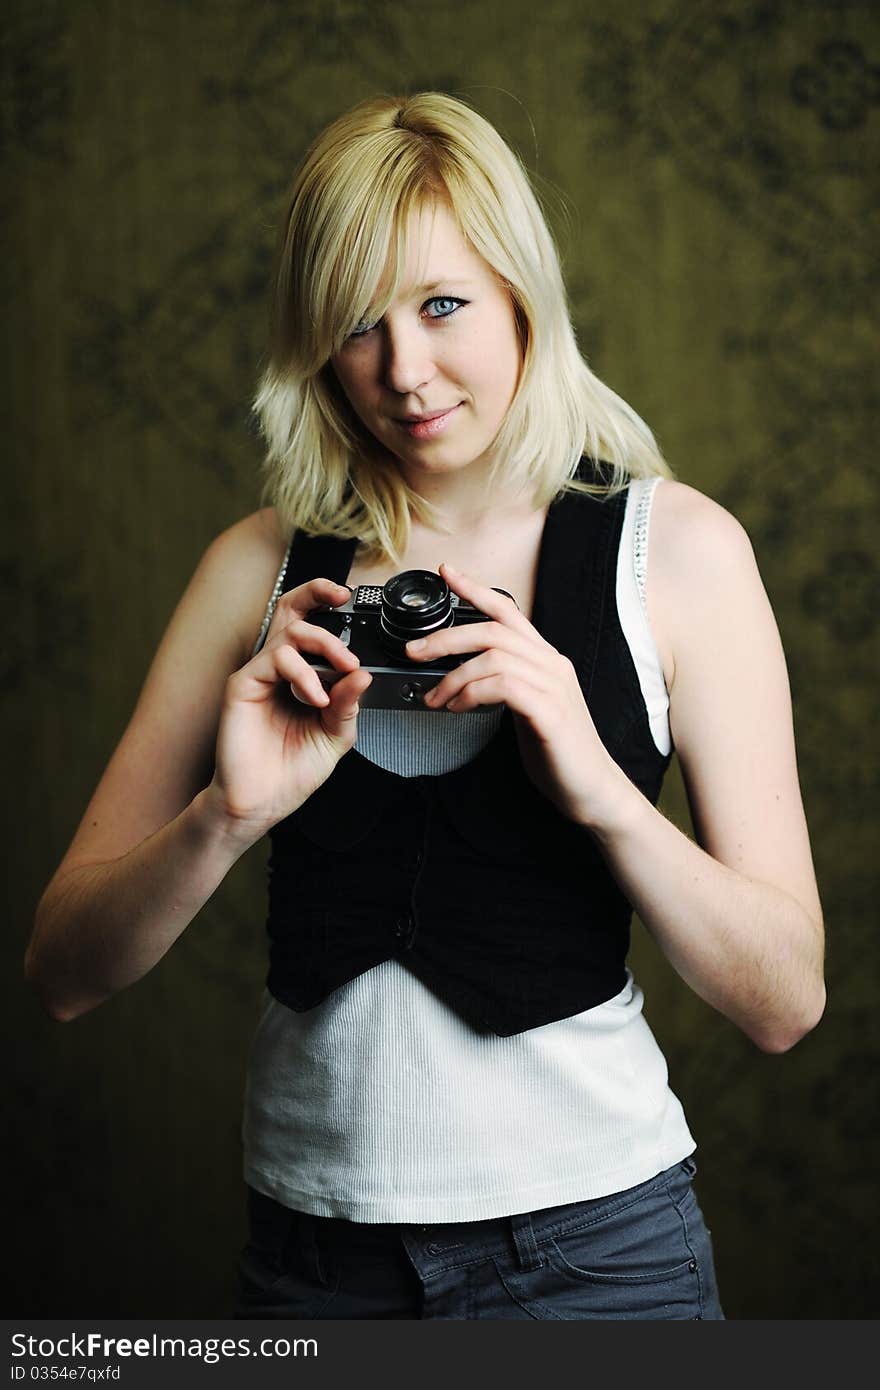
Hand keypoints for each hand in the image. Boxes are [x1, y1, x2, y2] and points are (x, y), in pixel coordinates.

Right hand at [207, 578, 372, 842]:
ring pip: (290, 631)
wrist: (262, 802)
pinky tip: (316, 698)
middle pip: (290, 610)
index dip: (326, 604)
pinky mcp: (243, 685)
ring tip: (342, 673)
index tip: (349, 599)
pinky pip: (275, 659)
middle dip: (317, 592)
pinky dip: (303, 674)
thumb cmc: (291, 771)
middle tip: (343, 600)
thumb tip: (363, 675)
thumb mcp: (335, 736)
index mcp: (301, 677)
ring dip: (325, 645)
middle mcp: (279, 669)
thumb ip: (349, 704)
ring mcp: (260, 675)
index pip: (311, 627)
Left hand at [406, 563, 622, 825]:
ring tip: (436, 699)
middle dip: (447, 637)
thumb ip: (506, 686)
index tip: (447, 574)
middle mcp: (552, 665)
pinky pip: (503, 686)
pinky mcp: (550, 713)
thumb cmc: (558, 752)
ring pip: (494, 657)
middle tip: (415, 652)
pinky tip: (459, 708)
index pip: (509, 612)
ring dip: (454, 676)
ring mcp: (554, 687)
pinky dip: (472, 693)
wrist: (592, 790)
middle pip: (494, 630)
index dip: (476, 589)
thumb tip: (466, 677)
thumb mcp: (527, 708)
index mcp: (545, 660)